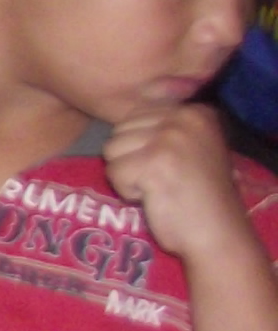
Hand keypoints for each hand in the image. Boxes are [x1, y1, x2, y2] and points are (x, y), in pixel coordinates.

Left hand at [104, 104, 254, 263]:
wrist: (219, 234)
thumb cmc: (197, 194)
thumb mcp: (188, 147)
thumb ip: (160, 124)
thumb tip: (126, 96)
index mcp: (195, 111)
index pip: (136, 114)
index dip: (142, 146)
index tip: (171, 164)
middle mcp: (184, 118)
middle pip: (120, 131)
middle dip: (132, 160)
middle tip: (165, 179)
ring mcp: (170, 139)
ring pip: (112, 151)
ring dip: (128, 176)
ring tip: (160, 187)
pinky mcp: (155, 163)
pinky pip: (114, 174)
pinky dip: (128, 192)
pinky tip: (156, 198)